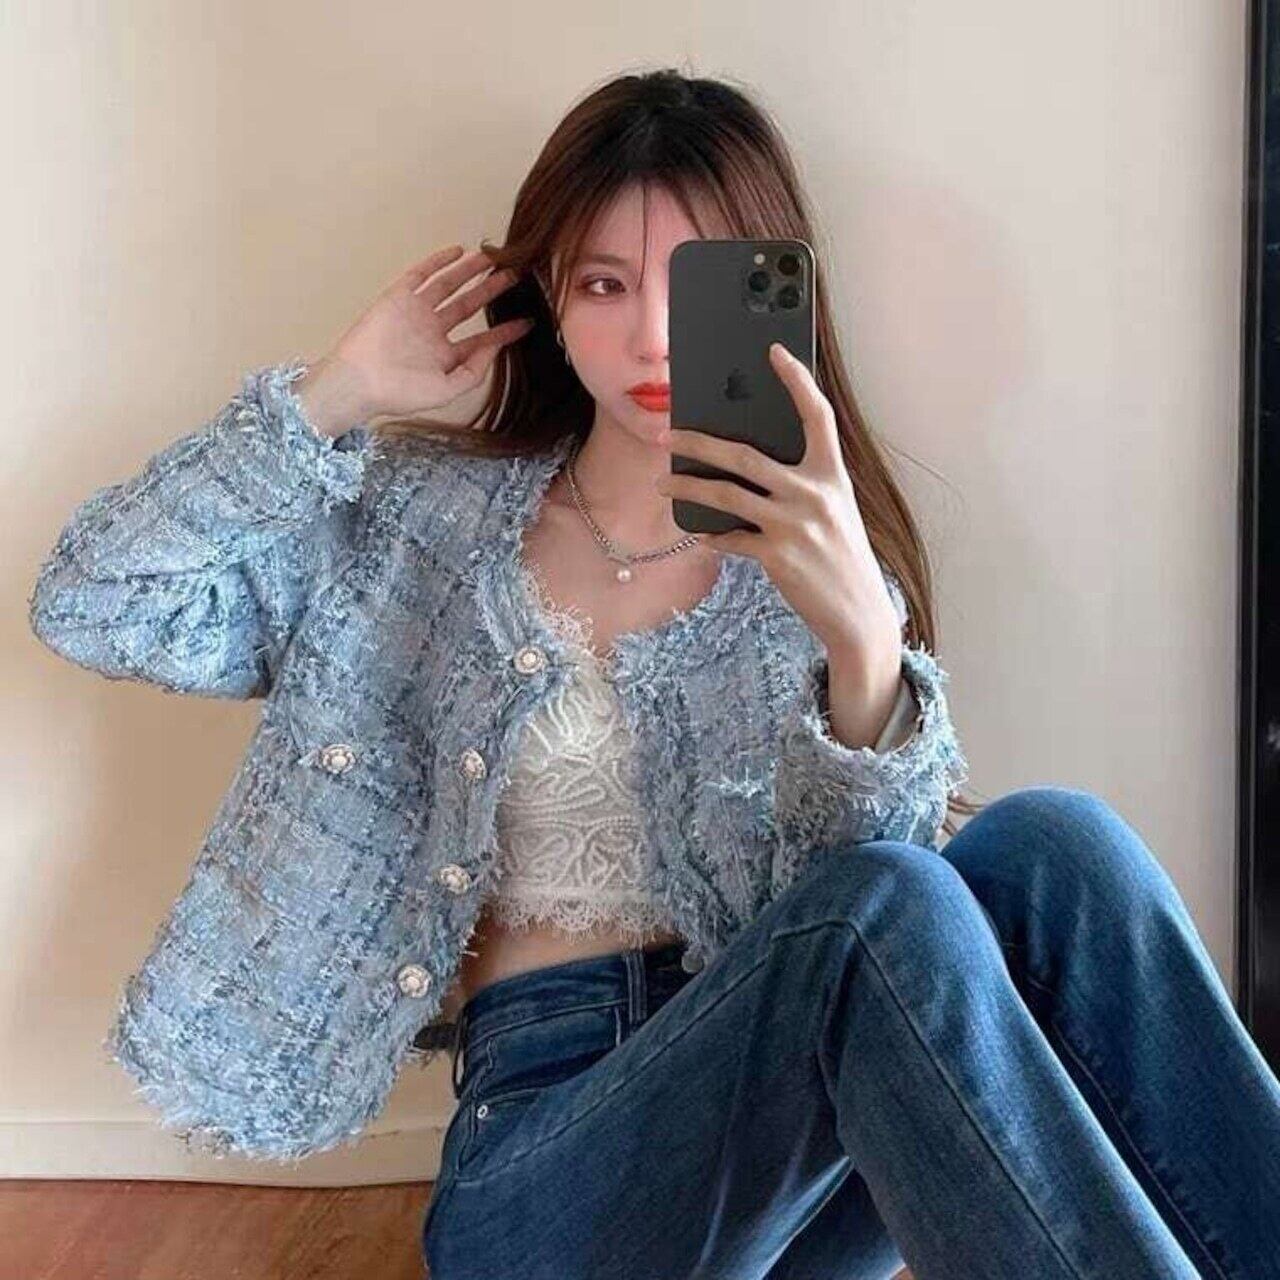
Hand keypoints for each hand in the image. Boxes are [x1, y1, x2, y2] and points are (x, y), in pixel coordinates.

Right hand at [321, 243, 532, 420]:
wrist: (359, 382)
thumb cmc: (399, 393)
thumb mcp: (448, 389)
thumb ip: (474, 370)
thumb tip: (495, 347)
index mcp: (444, 356)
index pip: (481, 339)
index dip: (505, 331)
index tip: (527, 321)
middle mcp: (432, 332)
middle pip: (468, 305)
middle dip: (491, 290)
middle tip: (514, 275)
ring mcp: (415, 313)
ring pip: (448, 286)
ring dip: (470, 271)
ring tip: (492, 258)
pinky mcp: (398, 298)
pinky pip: (421, 275)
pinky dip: (438, 262)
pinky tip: (458, 252)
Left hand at [656, 342, 900, 661]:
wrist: (858, 613)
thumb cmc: (841, 557)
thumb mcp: (834, 511)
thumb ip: (802, 484)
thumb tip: (748, 465)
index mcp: (833, 474)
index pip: (816, 415)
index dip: (797, 380)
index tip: (774, 352)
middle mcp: (814, 493)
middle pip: (744, 455)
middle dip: (698, 443)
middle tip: (667, 435)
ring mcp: (794, 524)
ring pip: (726, 494)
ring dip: (687, 488)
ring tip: (662, 484)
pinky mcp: (777, 555)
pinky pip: (731, 538)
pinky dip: (712, 536)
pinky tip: (700, 534)